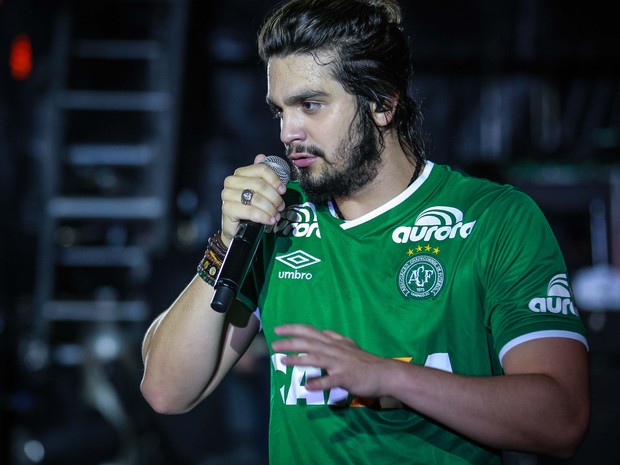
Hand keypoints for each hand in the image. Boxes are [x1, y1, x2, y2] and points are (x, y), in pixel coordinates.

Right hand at [220, 154, 286, 245]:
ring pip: (256, 198)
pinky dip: (263, 216)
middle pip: (260, 184)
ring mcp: (227, 195)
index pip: (261, 169)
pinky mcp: (227, 208)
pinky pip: (251, 211)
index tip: (283, 190)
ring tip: (276, 216)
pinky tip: (270, 220)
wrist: (237, 229)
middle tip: (281, 207)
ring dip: (270, 208)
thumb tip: (261, 156)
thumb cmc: (250, 207)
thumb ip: (262, 175)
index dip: (275, 179)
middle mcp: (231, 181)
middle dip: (274, 197)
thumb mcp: (259, 191)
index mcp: (240, 173)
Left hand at [272, 324, 392, 397]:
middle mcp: (335, 350)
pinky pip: (330, 381)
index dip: (294, 329)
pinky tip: (307, 386)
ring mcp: (340, 363)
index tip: (278, 329)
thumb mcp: (349, 344)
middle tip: (274, 344)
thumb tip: (322, 332)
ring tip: (283, 361)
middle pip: (310, 343)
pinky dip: (318, 382)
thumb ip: (335, 338)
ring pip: (317, 358)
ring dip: (299, 359)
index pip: (311, 331)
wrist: (385, 373)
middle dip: (290, 343)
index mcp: (334, 342)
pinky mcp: (345, 377)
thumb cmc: (365, 360)